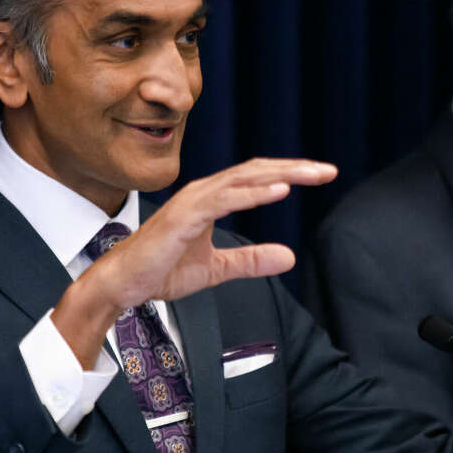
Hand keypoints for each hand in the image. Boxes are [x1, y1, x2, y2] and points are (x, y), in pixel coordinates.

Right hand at [55, 158, 336, 366]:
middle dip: (294, 168)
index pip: (256, 178)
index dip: (289, 173)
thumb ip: (251, 260)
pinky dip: (254, 193)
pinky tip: (280, 191)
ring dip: (282, 174)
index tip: (321, 175)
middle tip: (328, 170)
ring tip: (313, 174)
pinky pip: (225, 199)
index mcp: (211, 198)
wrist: (123, 283)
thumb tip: (288, 256)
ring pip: (245, 179)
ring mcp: (193, 201)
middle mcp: (204, 192)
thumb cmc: (161, 270)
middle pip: (256, 171)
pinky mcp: (184, 217)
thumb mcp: (217, 268)